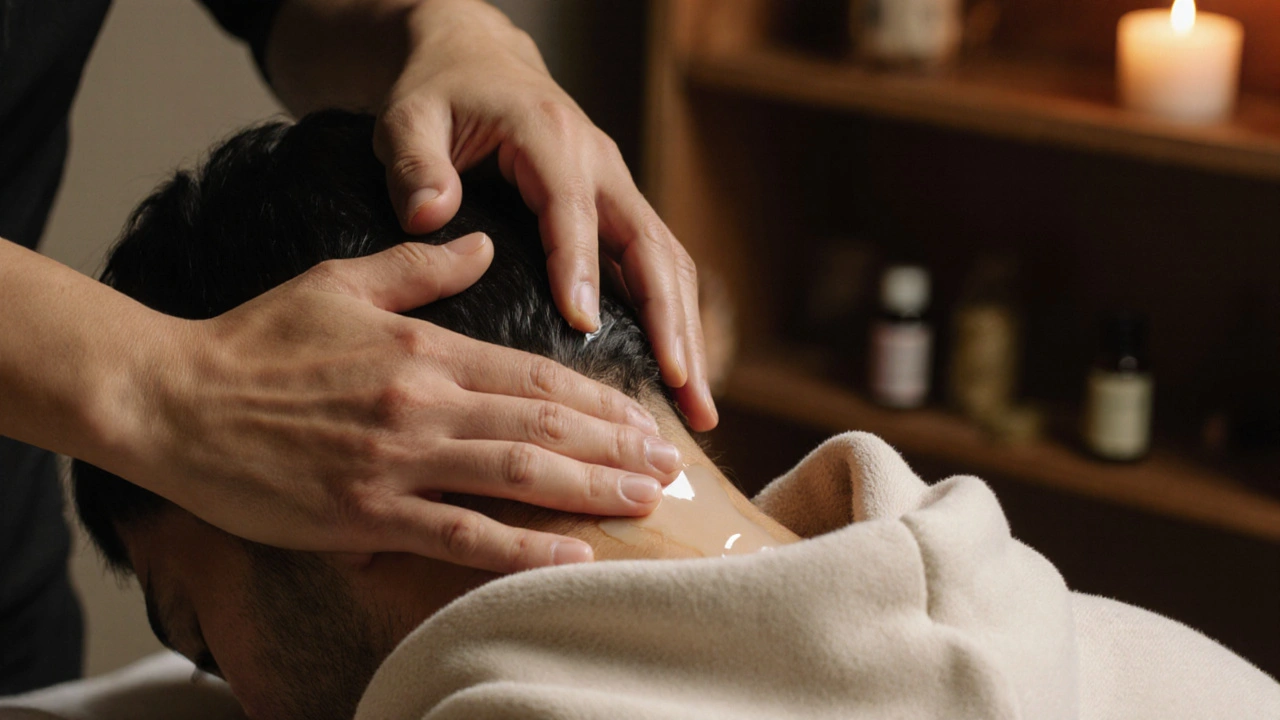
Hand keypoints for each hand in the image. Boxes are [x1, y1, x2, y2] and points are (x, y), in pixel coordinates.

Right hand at [133, 235, 681, 572]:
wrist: (172, 399)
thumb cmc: (257, 339)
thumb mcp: (342, 280)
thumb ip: (422, 263)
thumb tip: (483, 241)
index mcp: (424, 348)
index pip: (537, 377)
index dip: (601, 402)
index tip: (645, 420)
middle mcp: (423, 404)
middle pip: (545, 427)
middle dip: (616, 449)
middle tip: (670, 470)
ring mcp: (396, 462)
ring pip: (517, 477)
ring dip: (590, 491)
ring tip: (644, 503)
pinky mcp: (364, 514)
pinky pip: (459, 536)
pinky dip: (520, 548)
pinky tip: (570, 554)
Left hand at [371, 0, 717, 430]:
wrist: (481, 62)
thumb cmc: (441, 93)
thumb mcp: (407, 117)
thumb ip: (414, 163)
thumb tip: (431, 215)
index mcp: (549, 139)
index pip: (572, 210)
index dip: (581, 268)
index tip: (584, 329)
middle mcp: (600, 164)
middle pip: (651, 247)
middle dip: (672, 323)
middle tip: (683, 394)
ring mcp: (617, 189)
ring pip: (669, 263)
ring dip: (689, 334)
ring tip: (700, 407)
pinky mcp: (619, 211)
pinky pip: (657, 267)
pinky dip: (674, 322)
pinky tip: (678, 378)